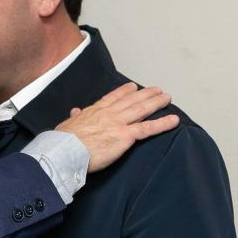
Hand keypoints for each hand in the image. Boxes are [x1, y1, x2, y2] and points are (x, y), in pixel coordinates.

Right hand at [56, 82, 178, 171]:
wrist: (65, 150)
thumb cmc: (63, 141)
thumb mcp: (67, 124)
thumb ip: (75, 117)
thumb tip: (75, 111)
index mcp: (94, 111)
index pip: (112, 98)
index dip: (124, 92)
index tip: (132, 87)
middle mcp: (109, 113)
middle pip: (131, 100)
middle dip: (145, 94)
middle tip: (157, 89)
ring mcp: (119, 123)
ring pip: (142, 109)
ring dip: (156, 102)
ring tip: (167, 97)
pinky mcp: (125, 136)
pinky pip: (148, 128)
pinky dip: (162, 123)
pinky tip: (174, 120)